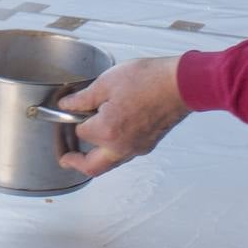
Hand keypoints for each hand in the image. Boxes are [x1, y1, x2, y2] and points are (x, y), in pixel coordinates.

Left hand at [54, 56, 191, 179]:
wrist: (181, 84)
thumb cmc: (149, 80)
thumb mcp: (107, 82)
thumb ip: (83, 98)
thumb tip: (67, 105)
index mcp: (107, 131)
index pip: (79, 132)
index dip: (70, 119)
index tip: (67, 110)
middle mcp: (121, 146)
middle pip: (92, 167)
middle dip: (76, 163)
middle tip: (66, 158)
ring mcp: (137, 148)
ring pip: (110, 163)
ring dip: (95, 158)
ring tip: (87, 147)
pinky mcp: (149, 144)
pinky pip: (125, 155)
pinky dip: (113, 150)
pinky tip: (112, 134)